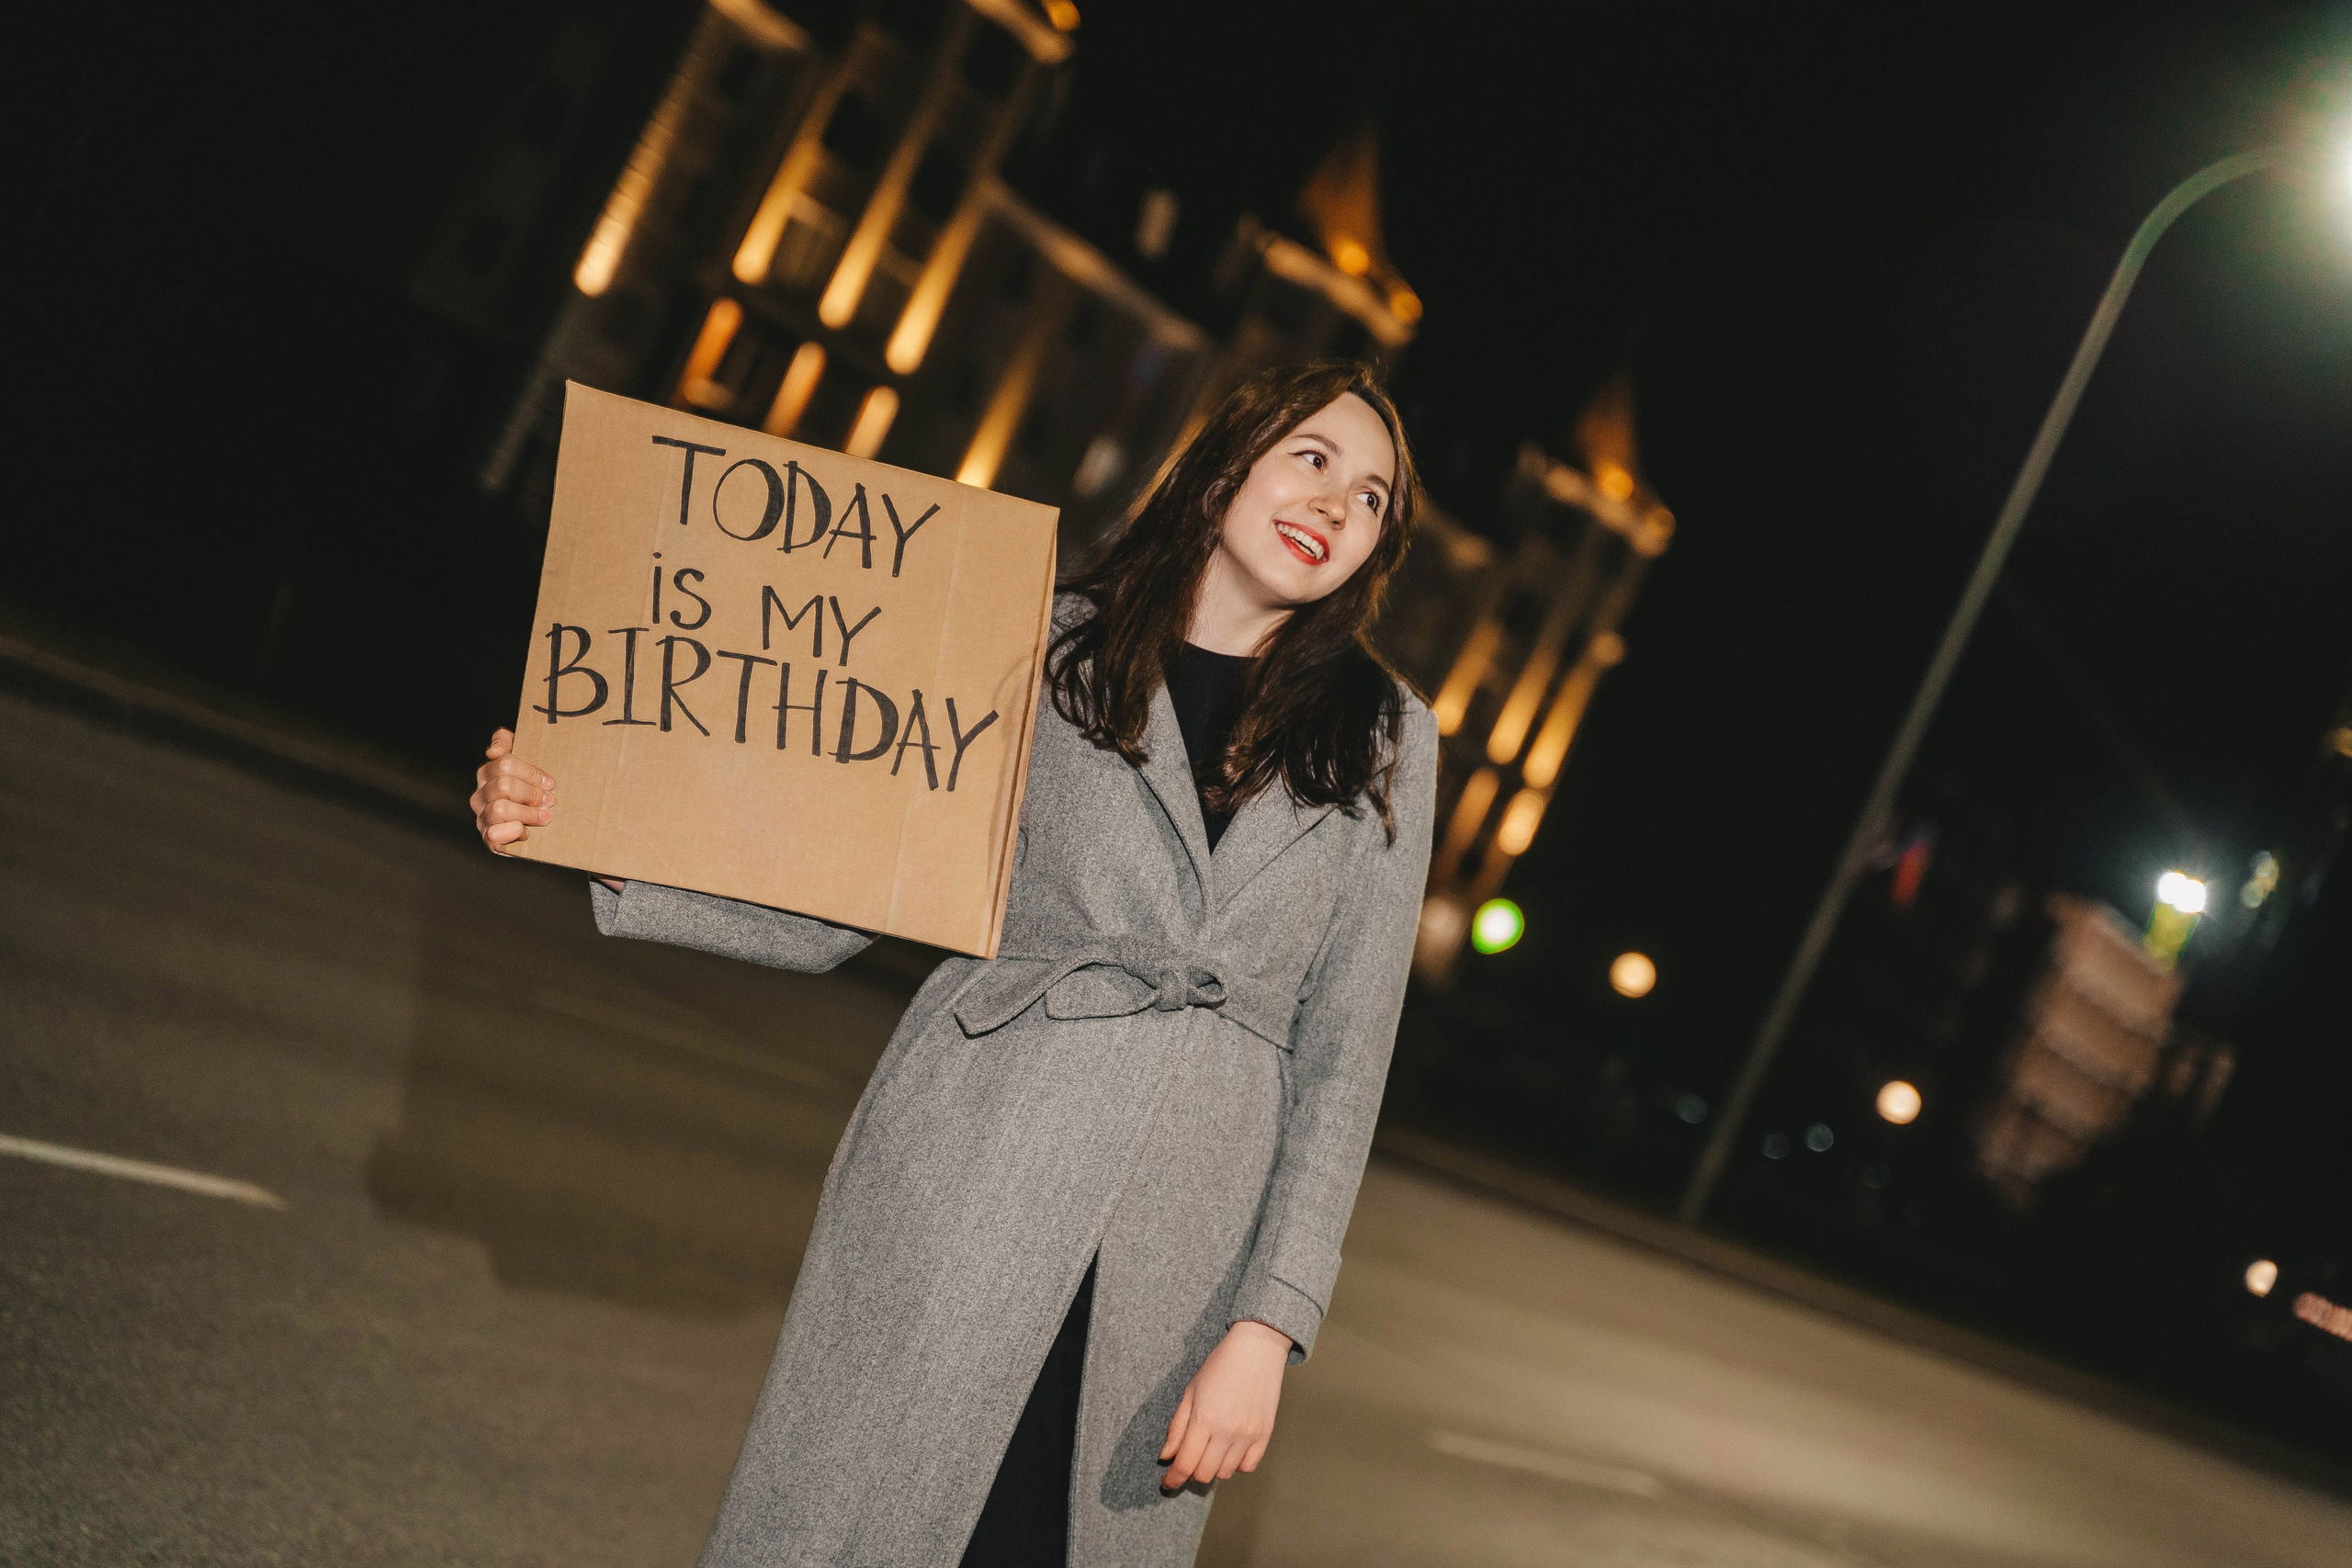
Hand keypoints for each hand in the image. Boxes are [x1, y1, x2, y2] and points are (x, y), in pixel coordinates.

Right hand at [470, 728, 554, 855]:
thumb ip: (506, 741)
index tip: (550, 783)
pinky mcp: (488, 838)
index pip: (505, 763)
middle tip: (550, 801)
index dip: (531, 773)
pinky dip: (514, 832)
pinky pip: (495, 834)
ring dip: (528, 813)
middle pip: (504, 785)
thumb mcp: (524, 758)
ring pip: (500, 808)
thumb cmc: (532, 789)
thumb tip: (492, 751)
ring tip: (545, 817)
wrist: (539, 826)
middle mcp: (480, 795)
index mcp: (487, 773)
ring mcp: (482, 817)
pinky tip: (527, 831)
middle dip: (532, 793)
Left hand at [1159, 1320, 1290, 1490]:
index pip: (1185, 1464)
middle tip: (1188, 1461)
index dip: (1173, 1478)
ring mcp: (1248, 1435)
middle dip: (1191, 1472)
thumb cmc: (1220, 1365)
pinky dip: (1236, 1464)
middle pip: (1204, 1474)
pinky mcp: (1265, 1434)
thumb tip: (1167, 1456)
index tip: (1167, 1483)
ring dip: (1213, 1467)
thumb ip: (1177, 1427)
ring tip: (1210, 1450)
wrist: (1257, 1349)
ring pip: (1225, 1472)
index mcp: (1204, 1419)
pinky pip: (1248, 1466)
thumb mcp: (1190, 1391)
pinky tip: (1230, 1450)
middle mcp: (1227, 1432)